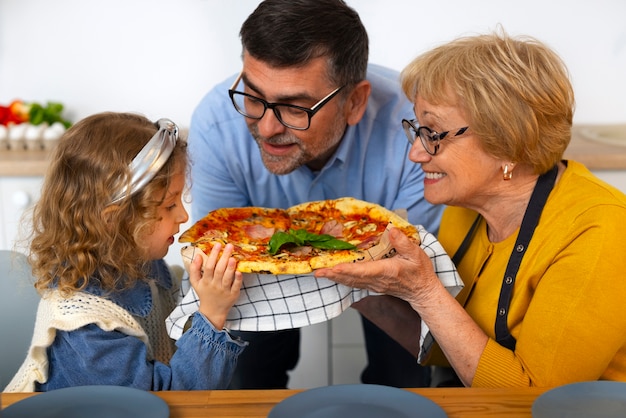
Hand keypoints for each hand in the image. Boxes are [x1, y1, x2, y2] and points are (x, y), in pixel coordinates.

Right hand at [189, 243, 241, 329]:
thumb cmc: (205, 294)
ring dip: (230, 268)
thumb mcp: (195, 282)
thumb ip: (194, 269)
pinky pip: (235, 286)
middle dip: (224, 257)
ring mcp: (224, 290)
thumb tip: (197, 255)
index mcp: (206, 281)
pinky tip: (239, 271)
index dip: (213, 255)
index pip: (209, 266)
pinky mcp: (233, 295)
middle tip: (229, 246)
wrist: (212, 311)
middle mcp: (215, 285)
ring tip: (233, 257)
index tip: (218, 245)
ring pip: (227, 278)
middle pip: (219, 270)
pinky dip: (238, 279)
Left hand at [314, 227, 438, 305]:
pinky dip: (342, 279)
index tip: (334, 268)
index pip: (364, 271)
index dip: (348, 270)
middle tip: (317, 271)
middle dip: (334, 275)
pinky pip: (354, 283)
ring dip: (335, 278)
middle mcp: (377, 280)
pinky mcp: (372, 286)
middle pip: (352, 278)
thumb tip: (391, 230)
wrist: (422, 292)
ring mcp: (374, 285)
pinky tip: (334, 276)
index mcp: (387, 271)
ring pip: (351, 282)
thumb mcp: (416, 254)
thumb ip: (402, 242)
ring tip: (320, 273)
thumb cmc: (420, 272)